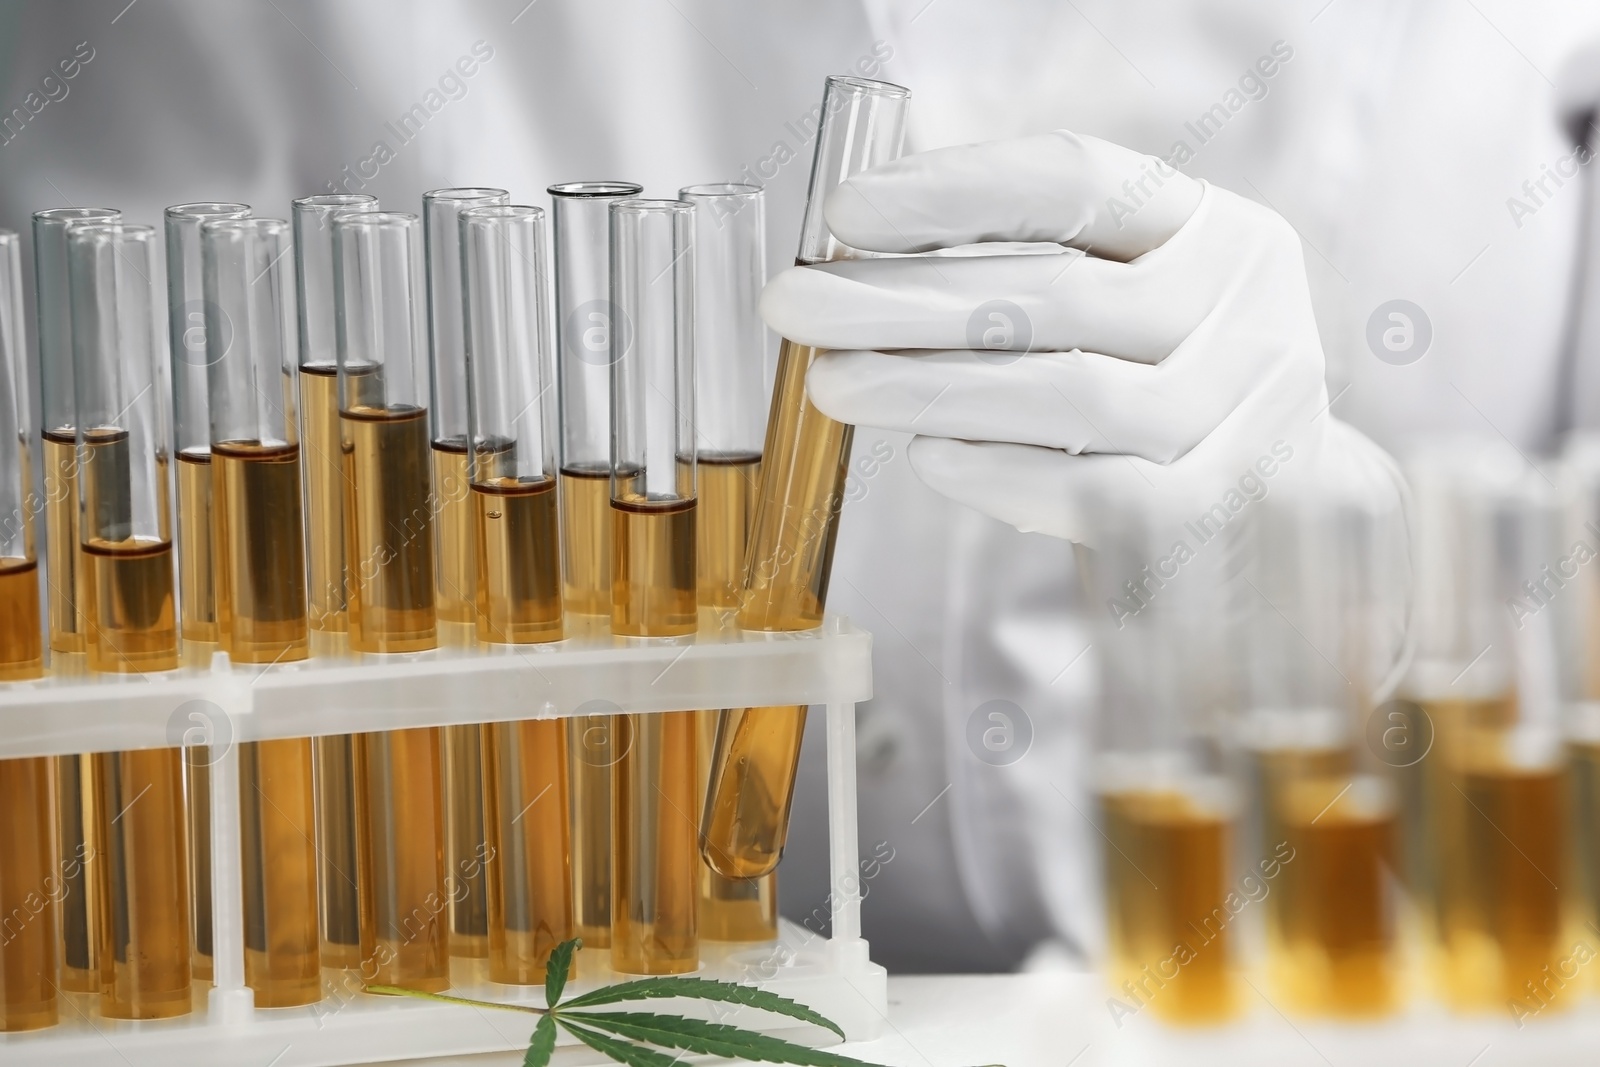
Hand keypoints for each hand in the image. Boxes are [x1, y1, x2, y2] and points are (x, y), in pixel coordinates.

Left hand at [759, 130, 1402, 545]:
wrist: (1290, 501)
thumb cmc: (1165, 382)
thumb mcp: (1122, 299)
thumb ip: (1022, 269)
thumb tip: (857, 263)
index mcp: (1215, 226)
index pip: (1076, 182)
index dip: (952, 192)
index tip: (843, 212)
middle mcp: (1248, 306)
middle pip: (1055, 290)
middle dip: (904, 299)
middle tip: (797, 308)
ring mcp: (1251, 413)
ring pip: (1072, 394)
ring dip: (935, 389)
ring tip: (835, 386)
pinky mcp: (1226, 510)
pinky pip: (1098, 494)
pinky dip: (1003, 475)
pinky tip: (928, 457)